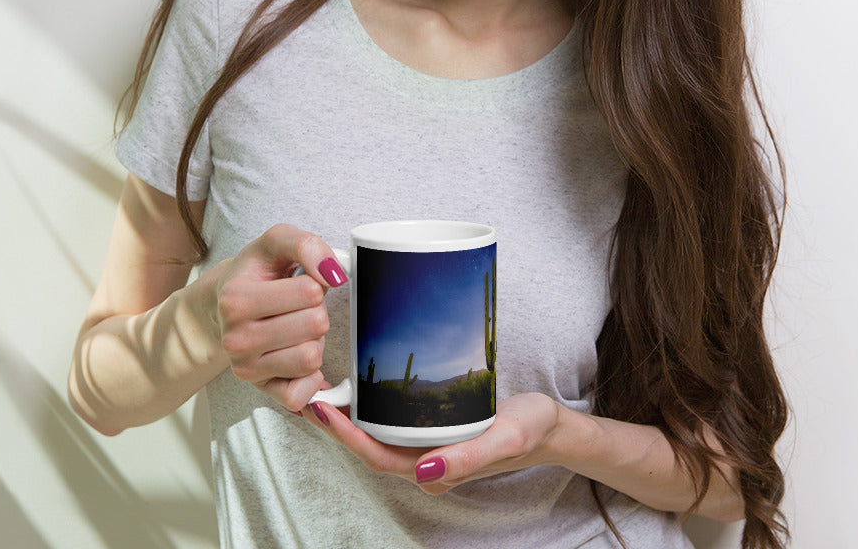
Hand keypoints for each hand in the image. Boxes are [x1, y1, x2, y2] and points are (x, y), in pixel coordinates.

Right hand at [208, 224, 347, 412]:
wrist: (226, 301)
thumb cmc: (256, 271)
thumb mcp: (277, 241)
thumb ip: (307, 245)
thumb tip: (334, 273)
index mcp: (236, 299)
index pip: (310, 291)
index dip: (315, 282)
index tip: (297, 281)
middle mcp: (235, 339)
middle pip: (316, 325)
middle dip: (316, 310)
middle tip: (297, 306)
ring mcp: (246, 368)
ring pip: (312, 358)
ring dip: (314, 340)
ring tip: (294, 327)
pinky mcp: (260, 390)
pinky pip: (300, 395)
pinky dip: (310, 376)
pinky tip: (297, 355)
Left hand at [299, 392, 560, 491]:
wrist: (549, 428)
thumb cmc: (528, 431)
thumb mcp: (505, 439)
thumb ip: (467, 459)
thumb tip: (422, 473)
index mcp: (435, 472)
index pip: (377, 456)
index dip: (345, 436)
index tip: (321, 408)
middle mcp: (424, 466)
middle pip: (368, 448)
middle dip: (335, 425)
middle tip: (308, 390)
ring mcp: (427, 451)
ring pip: (376, 437)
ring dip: (348, 417)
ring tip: (323, 386)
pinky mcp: (431, 434)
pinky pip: (391, 426)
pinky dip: (369, 410)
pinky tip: (360, 388)